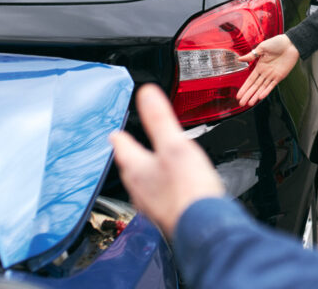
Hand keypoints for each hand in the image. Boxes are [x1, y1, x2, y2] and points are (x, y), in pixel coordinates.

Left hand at [110, 84, 224, 238]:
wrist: (202, 224)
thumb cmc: (187, 188)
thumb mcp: (174, 143)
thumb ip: (159, 118)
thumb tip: (146, 93)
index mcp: (137, 168)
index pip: (122, 147)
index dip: (119, 136)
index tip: (115, 133)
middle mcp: (139, 188)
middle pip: (130, 166)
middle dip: (130, 154)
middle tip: (129, 146)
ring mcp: (152, 203)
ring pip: (142, 183)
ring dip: (145, 171)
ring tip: (149, 164)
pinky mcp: (167, 213)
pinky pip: (157, 195)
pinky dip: (160, 186)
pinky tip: (170, 187)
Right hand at [236, 34, 299, 106]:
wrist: (291, 43)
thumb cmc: (277, 43)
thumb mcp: (262, 47)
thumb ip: (251, 55)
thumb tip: (239, 59)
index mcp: (260, 66)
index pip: (250, 79)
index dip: (244, 87)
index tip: (239, 95)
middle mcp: (265, 72)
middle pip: (255, 86)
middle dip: (247, 94)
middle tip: (241, 103)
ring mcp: (272, 75)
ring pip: (262, 88)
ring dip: (255, 95)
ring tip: (249, 103)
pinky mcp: (280, 76)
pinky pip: (272, 85)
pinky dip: (266, 91)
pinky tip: (260, 97)